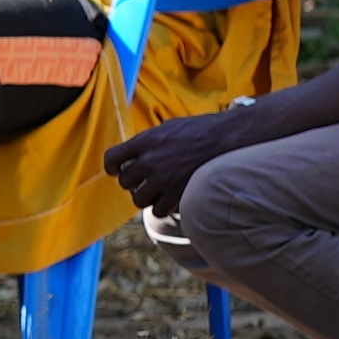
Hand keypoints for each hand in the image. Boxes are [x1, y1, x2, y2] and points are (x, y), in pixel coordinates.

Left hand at [105, 105, 258, 215]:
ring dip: (144, 196)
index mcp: (144, 141)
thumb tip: (131, 153)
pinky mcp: (178, 194)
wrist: (226, 138)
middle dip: (132, 181)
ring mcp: (163, 179)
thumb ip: (147, 142)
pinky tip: (168, 199)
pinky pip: (158, 210)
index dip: (112, 166)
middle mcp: (150, 160)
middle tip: (143, 180)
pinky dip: (161, 207)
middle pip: (124, 181)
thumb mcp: (167, 128)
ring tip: (154, 191)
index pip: (112, 158)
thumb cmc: (198, 130)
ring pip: (138, 199)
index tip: (115, 170)